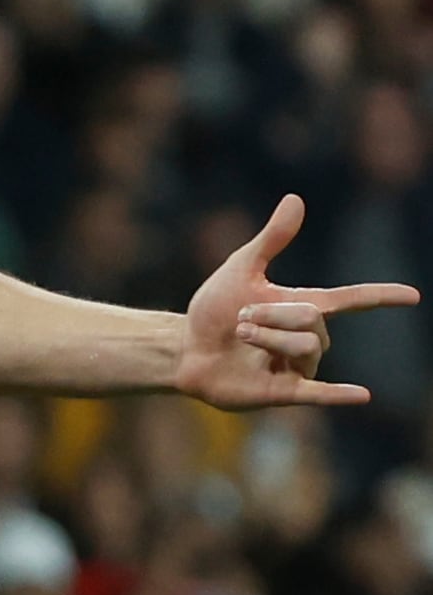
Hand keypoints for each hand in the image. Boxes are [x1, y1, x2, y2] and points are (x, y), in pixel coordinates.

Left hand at [176, 194, 419, 409]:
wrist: (184, 347)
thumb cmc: (213, 309)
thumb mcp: (241, 269)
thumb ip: (272, 239)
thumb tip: (295, 199)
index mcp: (302, 307)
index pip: (350, 301)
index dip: (380, 297)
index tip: (413, 296)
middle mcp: (306, 339)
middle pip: (312, 320)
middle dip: (272, 313)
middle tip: (240, 317)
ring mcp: (297, 367)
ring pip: (306, 348)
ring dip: (268, 337)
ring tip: (240, 336)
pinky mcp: (282, 392)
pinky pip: (317, 393)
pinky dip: (339, 394)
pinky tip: (363, 395)